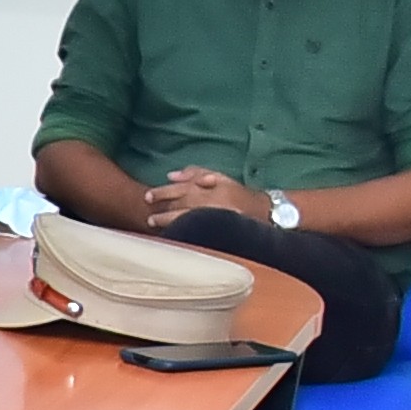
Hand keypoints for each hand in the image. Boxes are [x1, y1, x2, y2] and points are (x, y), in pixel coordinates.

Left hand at [142, 167, 258, 222]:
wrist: (263, 212)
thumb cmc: (237, 193)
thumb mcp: (220, 176)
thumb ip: (195, 173)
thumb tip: (171, 175)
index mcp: (209, 188)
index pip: (181, 189)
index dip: (162, 193)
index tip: (147, 197)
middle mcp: (210, 203)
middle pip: (181, 207)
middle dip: (162, 213)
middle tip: (148, 218)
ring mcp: (214, 219)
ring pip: (187, 221)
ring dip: (170, 224)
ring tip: (155, 227)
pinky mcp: (219, 233)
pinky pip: (198, 233)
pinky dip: (184, 233)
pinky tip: (173, 236)